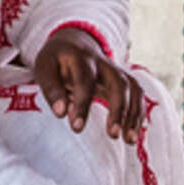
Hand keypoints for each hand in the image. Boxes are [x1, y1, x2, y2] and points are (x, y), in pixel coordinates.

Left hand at [33, 28, 143, 143]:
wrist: (74, 44)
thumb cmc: (57, 61)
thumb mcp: (44, 69)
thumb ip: (51, 90)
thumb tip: (61, 113)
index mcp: (80, 59)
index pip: (84, 80)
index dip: (82, 105)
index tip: (77, 128)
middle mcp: (103, 64)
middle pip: (118, 83)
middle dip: (118, 109)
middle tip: (112, 134)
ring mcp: (116, 71)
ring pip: (132, 89)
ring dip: (133, 115)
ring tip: (129, 140)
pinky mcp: (124, 80)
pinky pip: (137, 95)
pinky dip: (138, 115)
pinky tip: (133, 134)